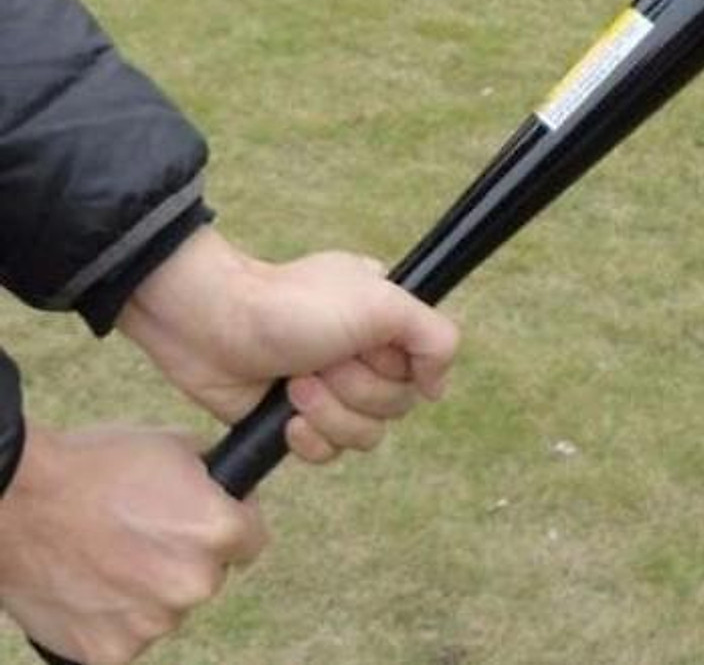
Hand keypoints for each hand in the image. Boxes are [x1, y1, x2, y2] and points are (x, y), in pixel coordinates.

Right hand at [0, 424, 266, 664]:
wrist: (20, 499)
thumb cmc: (98, 464)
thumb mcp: (176, 447)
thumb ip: (215, 478)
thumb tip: (233, 488)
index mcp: (217, 532)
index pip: (252, 540)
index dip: (232, 524)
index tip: (208, 517)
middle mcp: (193, 583)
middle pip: (208, 575)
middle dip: (188, 556)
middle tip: (146, 532)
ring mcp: (151, 624)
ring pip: (167, 606)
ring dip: (150, 587)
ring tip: (111, 553)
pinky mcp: (109, 653)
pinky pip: (128, 635)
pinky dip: (113, 616)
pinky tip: (92, 582)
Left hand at [116, 227, 459, 463]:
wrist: (213, 324)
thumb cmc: (294, 304)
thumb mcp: (382, 302)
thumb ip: (435, 337)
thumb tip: (438, 388)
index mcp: (387, 321)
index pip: (423, 368)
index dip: (397, 368)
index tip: (368, 347)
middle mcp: (364, 354)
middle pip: (395, 406)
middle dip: (355, 390)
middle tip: (321, 362)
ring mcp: (330, 389)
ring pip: (365, 436)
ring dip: (329, 413)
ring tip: (295, 384)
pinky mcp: (295, 420)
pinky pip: (328, 453)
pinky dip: (308, 439)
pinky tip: (284, 414)